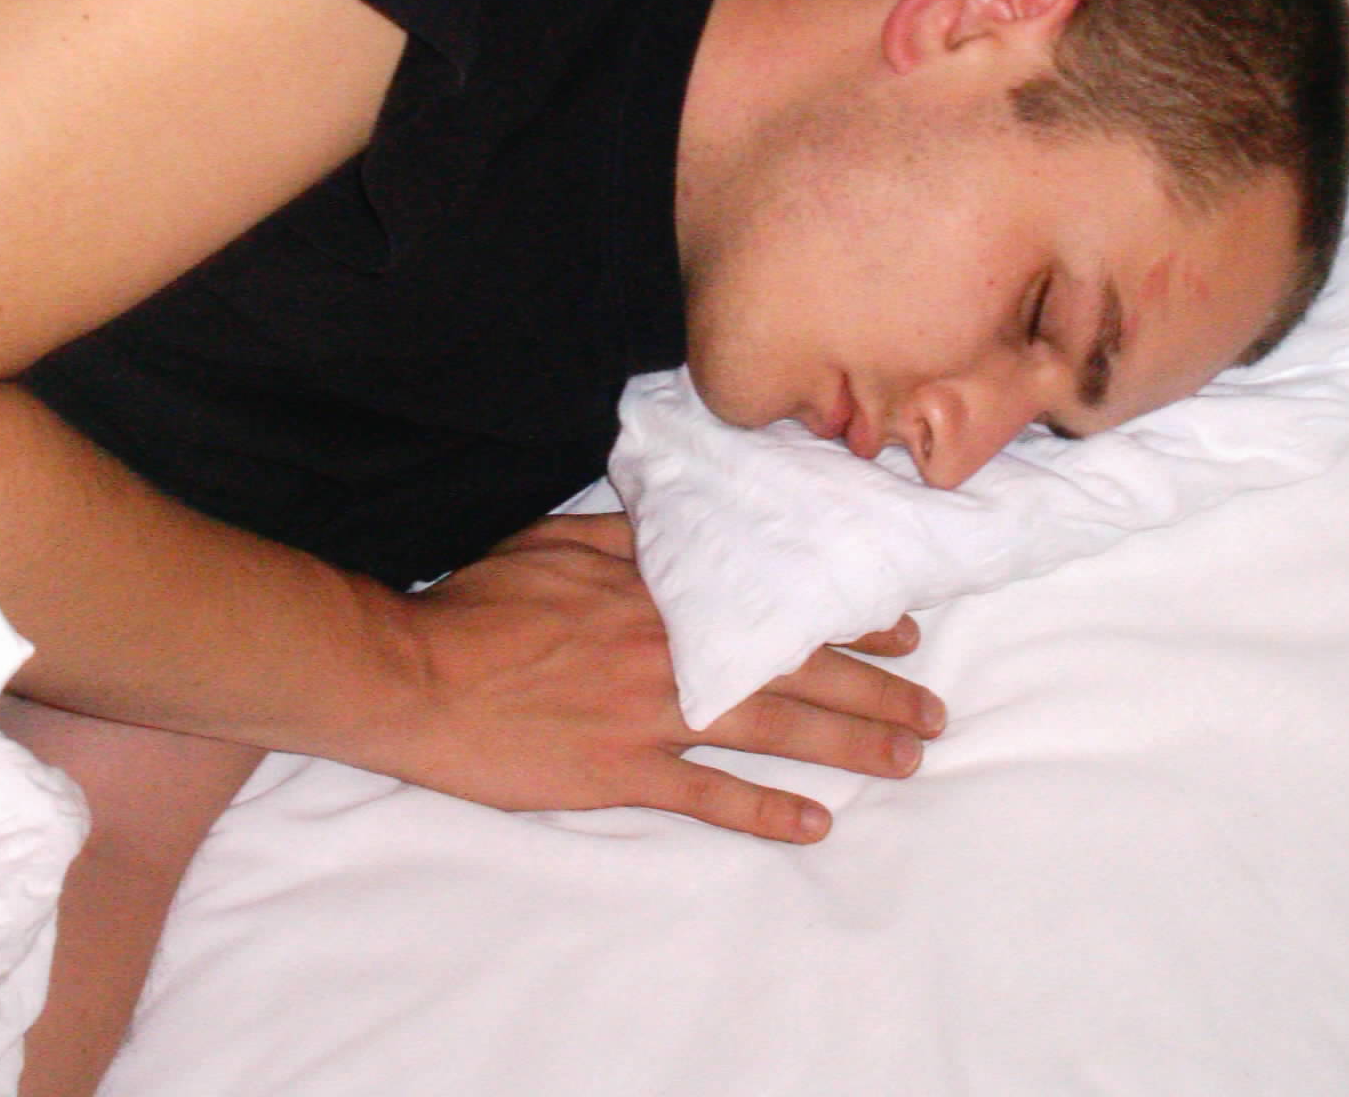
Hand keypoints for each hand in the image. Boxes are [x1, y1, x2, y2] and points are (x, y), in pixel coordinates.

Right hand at [350, 512, 942, 842]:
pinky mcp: (620, 771)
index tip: (902, 633)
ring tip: (906, 762)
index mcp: (663, 590)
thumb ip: (630, 536)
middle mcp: (674, 649)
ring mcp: (650, 714)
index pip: (778, 603)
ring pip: (774, 729)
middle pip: (798, 672)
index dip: (847, 622)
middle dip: (877, 693)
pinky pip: (709, 794)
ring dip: (849, 747)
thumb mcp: (557, 539)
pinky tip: (814, 824)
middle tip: (933, 713)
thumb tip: (687, 524)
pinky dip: (765, 811)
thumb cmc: (480, 601)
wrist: (416, 671)